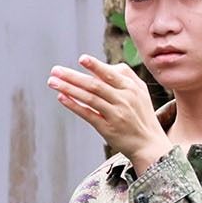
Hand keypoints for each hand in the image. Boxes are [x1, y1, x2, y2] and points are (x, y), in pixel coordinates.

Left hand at [45, 57, 171, 166]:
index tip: (81, 58)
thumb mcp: (140, 93)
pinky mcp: (107, 128)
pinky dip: (74, 105)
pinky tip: (61, 98)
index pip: (111, 74)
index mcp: (132, 88)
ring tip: (52, 81)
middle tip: (55, 70)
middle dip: (73, 76)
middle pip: (95, 85)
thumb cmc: (141, 115)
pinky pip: (88, 114)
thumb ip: (125, 77)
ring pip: (89, 98)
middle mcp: (124, 99)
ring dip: (69, 89)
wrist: (149, 143)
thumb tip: (104, 66)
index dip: (96, 66)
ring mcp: (116, 114)